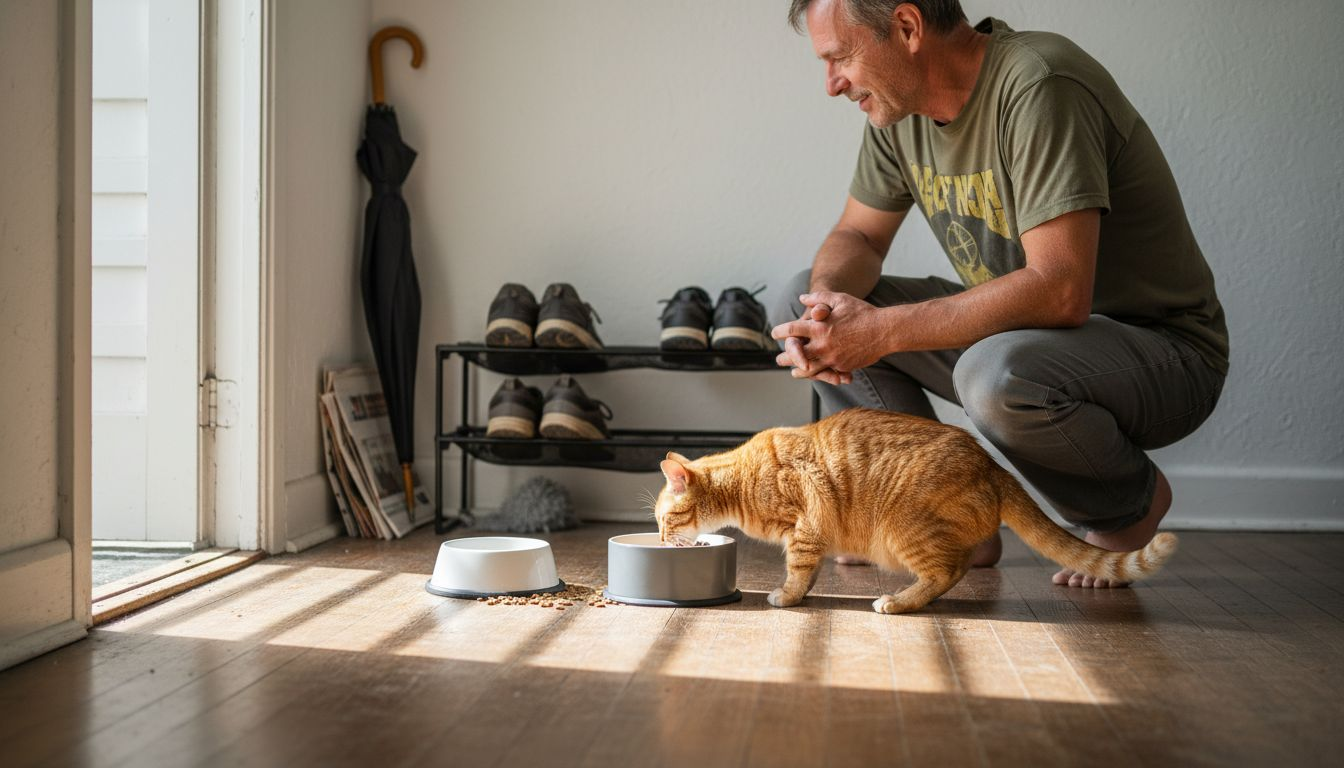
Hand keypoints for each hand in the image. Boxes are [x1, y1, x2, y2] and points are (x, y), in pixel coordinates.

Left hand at [771, 292, 888, 377]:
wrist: (884, 330)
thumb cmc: (862, 312)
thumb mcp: (840, 299)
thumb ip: (819, 298)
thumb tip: (802, 298)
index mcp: (819, 327)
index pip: (792, 331)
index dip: (780, 332)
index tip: (774, 333)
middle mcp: (823, 345)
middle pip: (796, 355)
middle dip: (785, 357)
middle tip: (778, 359)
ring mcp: (832, 358)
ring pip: (809, 369)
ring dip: (799, 371)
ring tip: (793, 372)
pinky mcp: (842, 367)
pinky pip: (828, 373)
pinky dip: (819, 374)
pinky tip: (815, 374)